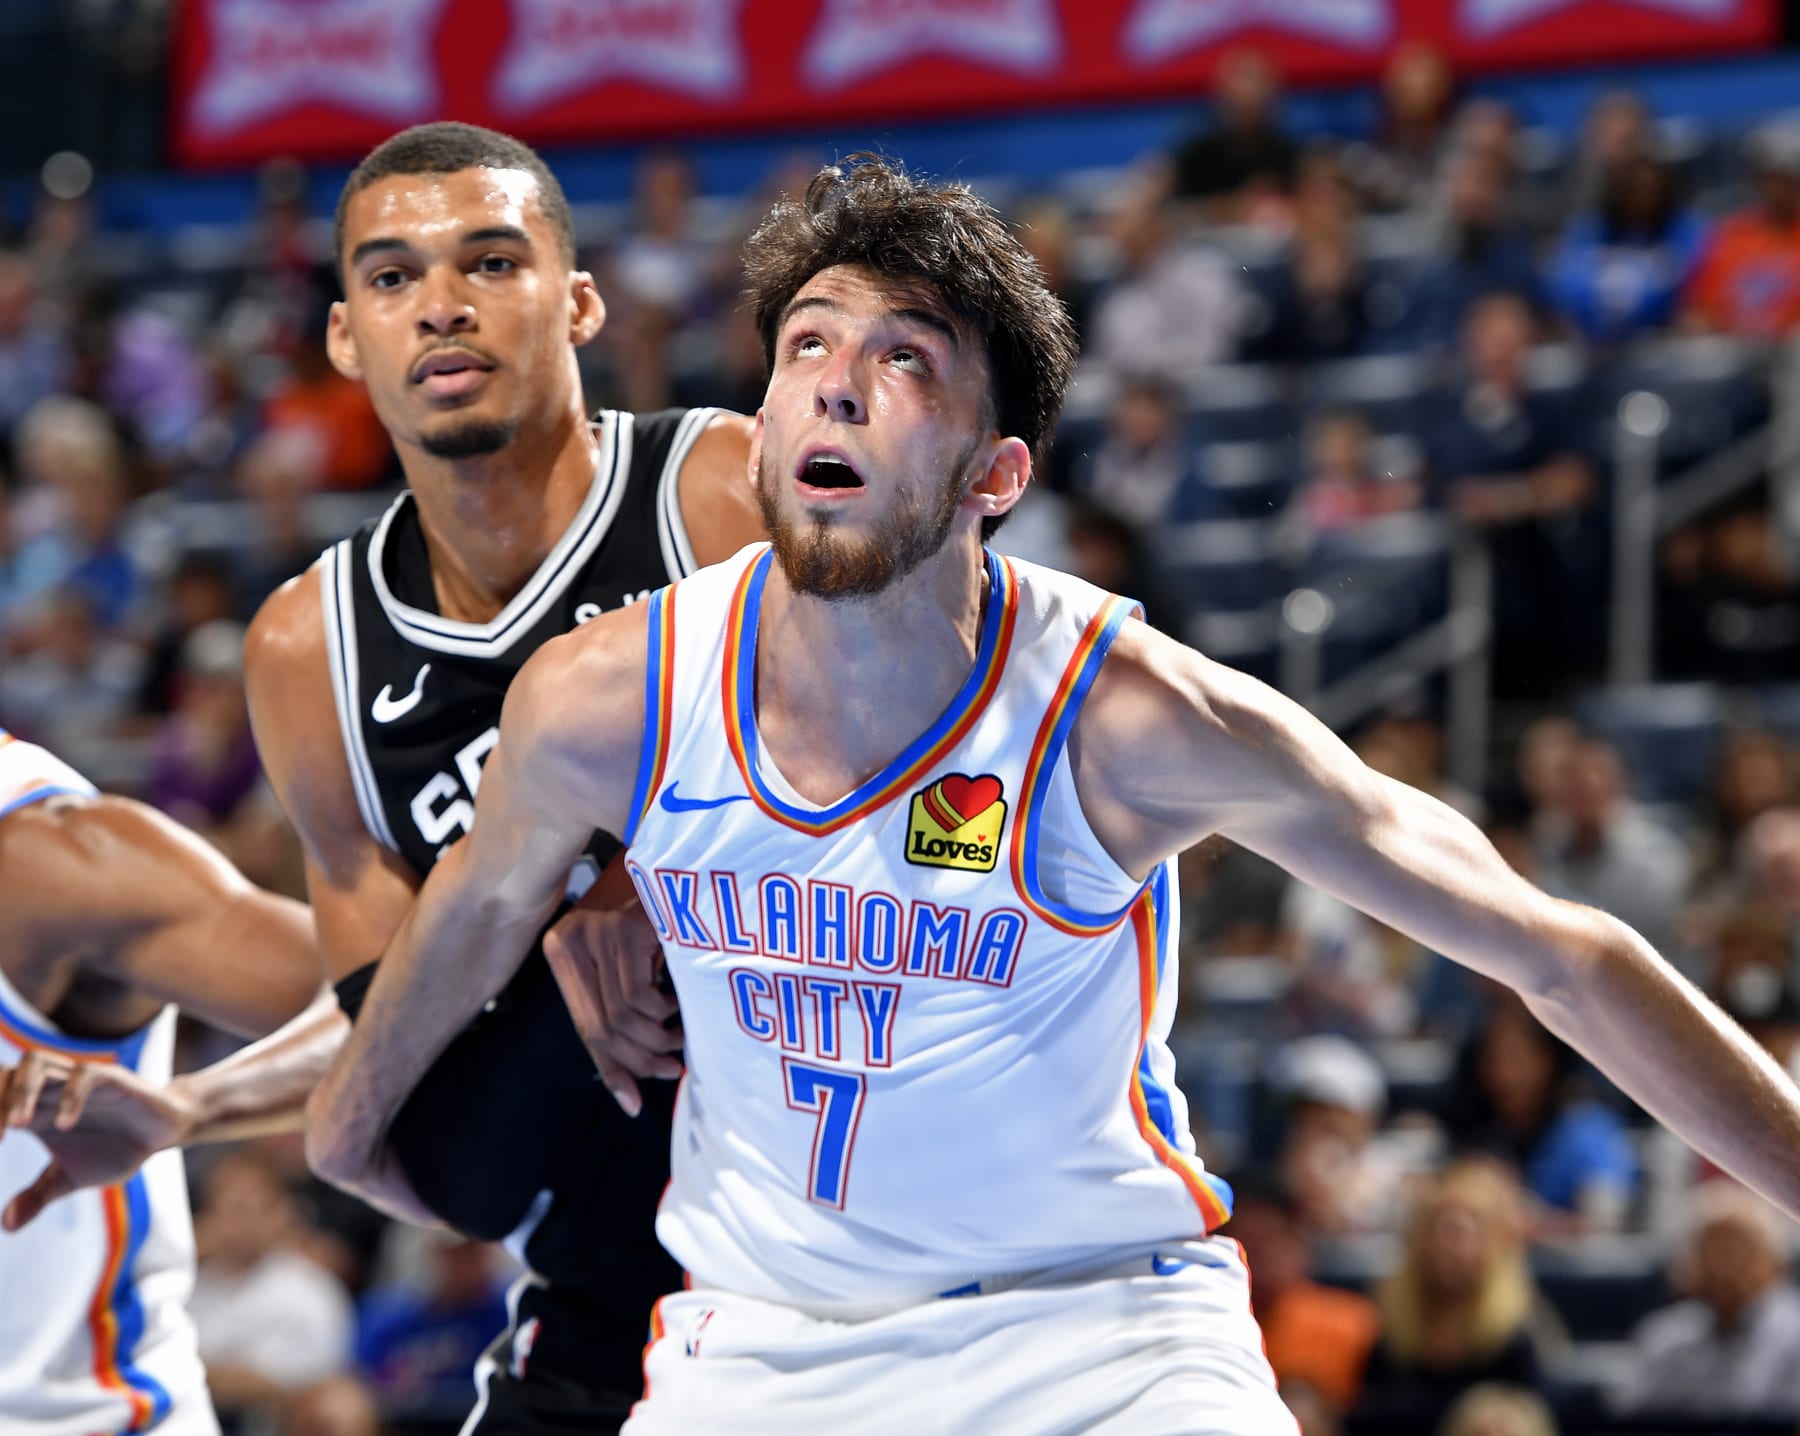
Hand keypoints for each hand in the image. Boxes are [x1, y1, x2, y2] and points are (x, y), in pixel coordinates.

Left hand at [0, 1050, 197, 1229]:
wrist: (163, 1133)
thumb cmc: (114, 1149)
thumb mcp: (70, 1179)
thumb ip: (38, 1196)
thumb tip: (8, 1225)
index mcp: (35, 1110)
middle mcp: (50, 1090)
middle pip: (7, 1074)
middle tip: (0, 1137)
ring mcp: (78, 1081)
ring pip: (36, 1062)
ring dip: (20, 1092)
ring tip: (19, 1125)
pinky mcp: (111, 1078)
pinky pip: (84, 1075)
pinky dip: (70, 1097)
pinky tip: (65, 1126)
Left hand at [543, 857, 683, 1116]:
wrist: (671, 835)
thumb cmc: (655, 894)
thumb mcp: (627, 945)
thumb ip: (619, 994)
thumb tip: (630, 1075)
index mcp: (561, 948)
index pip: (584, 1025)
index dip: (608, 1069)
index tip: (633, 1101)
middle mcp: (571, 941)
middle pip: (601, 1029)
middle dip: (639, 1060)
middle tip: (673, 1067)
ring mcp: (597, 934)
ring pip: (623, 1019)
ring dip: (658, 1039)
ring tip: (681, 1037)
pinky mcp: (627, 929)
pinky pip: (642, 997)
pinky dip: (666, 1011)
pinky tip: (683, 1005)